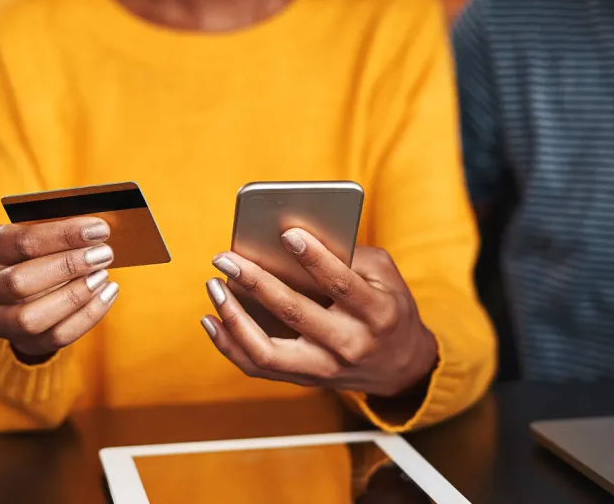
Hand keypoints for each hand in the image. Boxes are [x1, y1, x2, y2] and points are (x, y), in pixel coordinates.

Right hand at [0, 217, 118, 359]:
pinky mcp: (22, 342)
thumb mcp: (42, 232)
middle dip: (67, 267)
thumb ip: (62, 231)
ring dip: (75, 296)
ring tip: (102, 276)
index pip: (20, 241)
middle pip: (19, 282)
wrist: (30, 288)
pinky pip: (56, 336)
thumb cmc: (40, 250)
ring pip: (31, 318)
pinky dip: (88, 315)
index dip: (63, 235)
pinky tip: (107, 293)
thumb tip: (98, 231)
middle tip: (103, 254)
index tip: (99, 230)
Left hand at [201, 229, 436, 396]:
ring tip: (215, 287)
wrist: (401, 367)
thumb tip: (293, 239)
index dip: (314, 258)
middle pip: (295, 314)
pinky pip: (258, 367)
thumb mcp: (385, 276)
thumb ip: (348, 256)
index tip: (287, 233)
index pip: (341, 285)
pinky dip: (229, 345)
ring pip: (267, 351)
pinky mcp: (304, 380)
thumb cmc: (388, 307)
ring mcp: (324, 368)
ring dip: (234, 318)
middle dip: (255, 282)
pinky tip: (212, 319)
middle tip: (226, 258)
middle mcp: (349, 345)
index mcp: (377, 313)